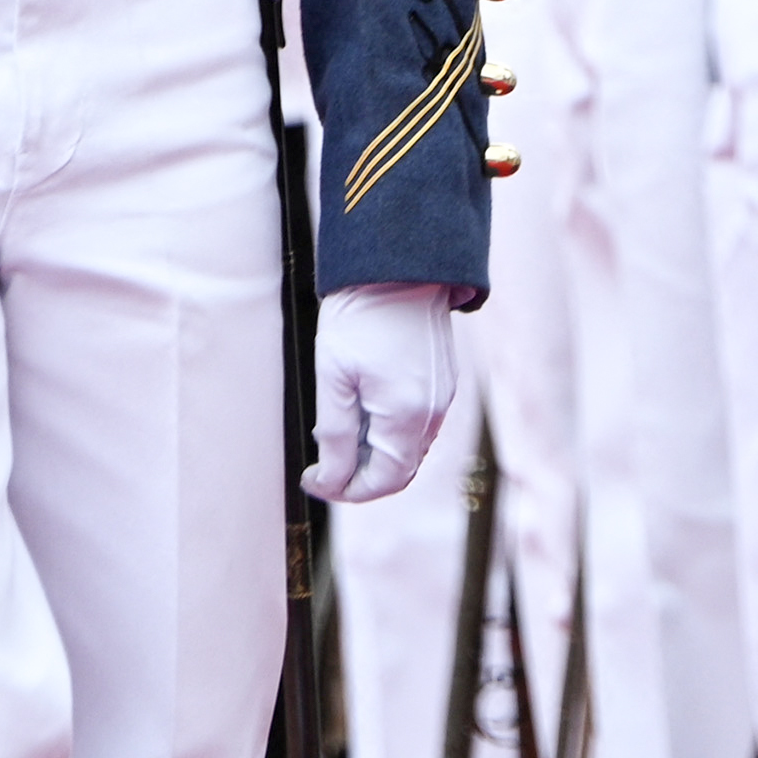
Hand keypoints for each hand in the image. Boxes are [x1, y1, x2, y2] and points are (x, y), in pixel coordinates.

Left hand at [306, 282, 458, 502]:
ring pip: (408, 445)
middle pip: (399, 467)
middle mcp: (434, 411)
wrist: (397, 267)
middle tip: (322, 459)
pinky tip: (361, 403)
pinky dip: (388, 427)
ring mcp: (443, 395)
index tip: (314, 478)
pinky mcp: (443, 379)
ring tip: (336, 425)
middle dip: (359, 472)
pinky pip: (417, 421)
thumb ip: (336, 437)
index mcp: (407, 414)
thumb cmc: (360, 319)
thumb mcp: (335, 380)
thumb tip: (332, 480)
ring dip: (372, 449)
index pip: (384, 480)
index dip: (346, 490)